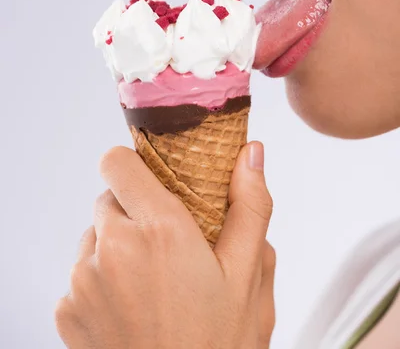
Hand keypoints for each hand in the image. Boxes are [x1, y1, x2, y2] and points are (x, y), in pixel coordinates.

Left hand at [55, 141, 274, 348]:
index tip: (153, 181)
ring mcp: (83, 281)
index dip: (135, 166)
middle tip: (165, 244)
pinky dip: (101, 281)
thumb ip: (250, 205)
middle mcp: (111, 249)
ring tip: (151, 282)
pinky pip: (81, 274)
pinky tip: (132, 308)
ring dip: (117, 247)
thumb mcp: (247, 275)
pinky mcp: (66, 310)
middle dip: (134, 212)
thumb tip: (251, 152)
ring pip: (94, 236)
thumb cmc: (218, 345)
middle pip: (109, 200)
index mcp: (158, 230)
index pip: (116, 162)